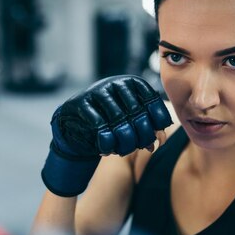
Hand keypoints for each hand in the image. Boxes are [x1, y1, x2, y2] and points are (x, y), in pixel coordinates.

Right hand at [41, 75, 172, 196]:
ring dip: (123, 142)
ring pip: (118, 120)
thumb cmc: (110, 120)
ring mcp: (98, 91)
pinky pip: (99, 126)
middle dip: (142, 135)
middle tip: (142, 147)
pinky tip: (106, 150)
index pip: (151, 99)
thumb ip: (145, 128)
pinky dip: (106, 142)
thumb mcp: (130, 120)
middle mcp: (116, 83)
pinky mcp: (82, 102)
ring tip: (122, 151)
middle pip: (137, 112)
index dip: (158, 120)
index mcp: (132, 83)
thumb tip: (154, 144)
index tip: (157, 136)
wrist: (76, 120)